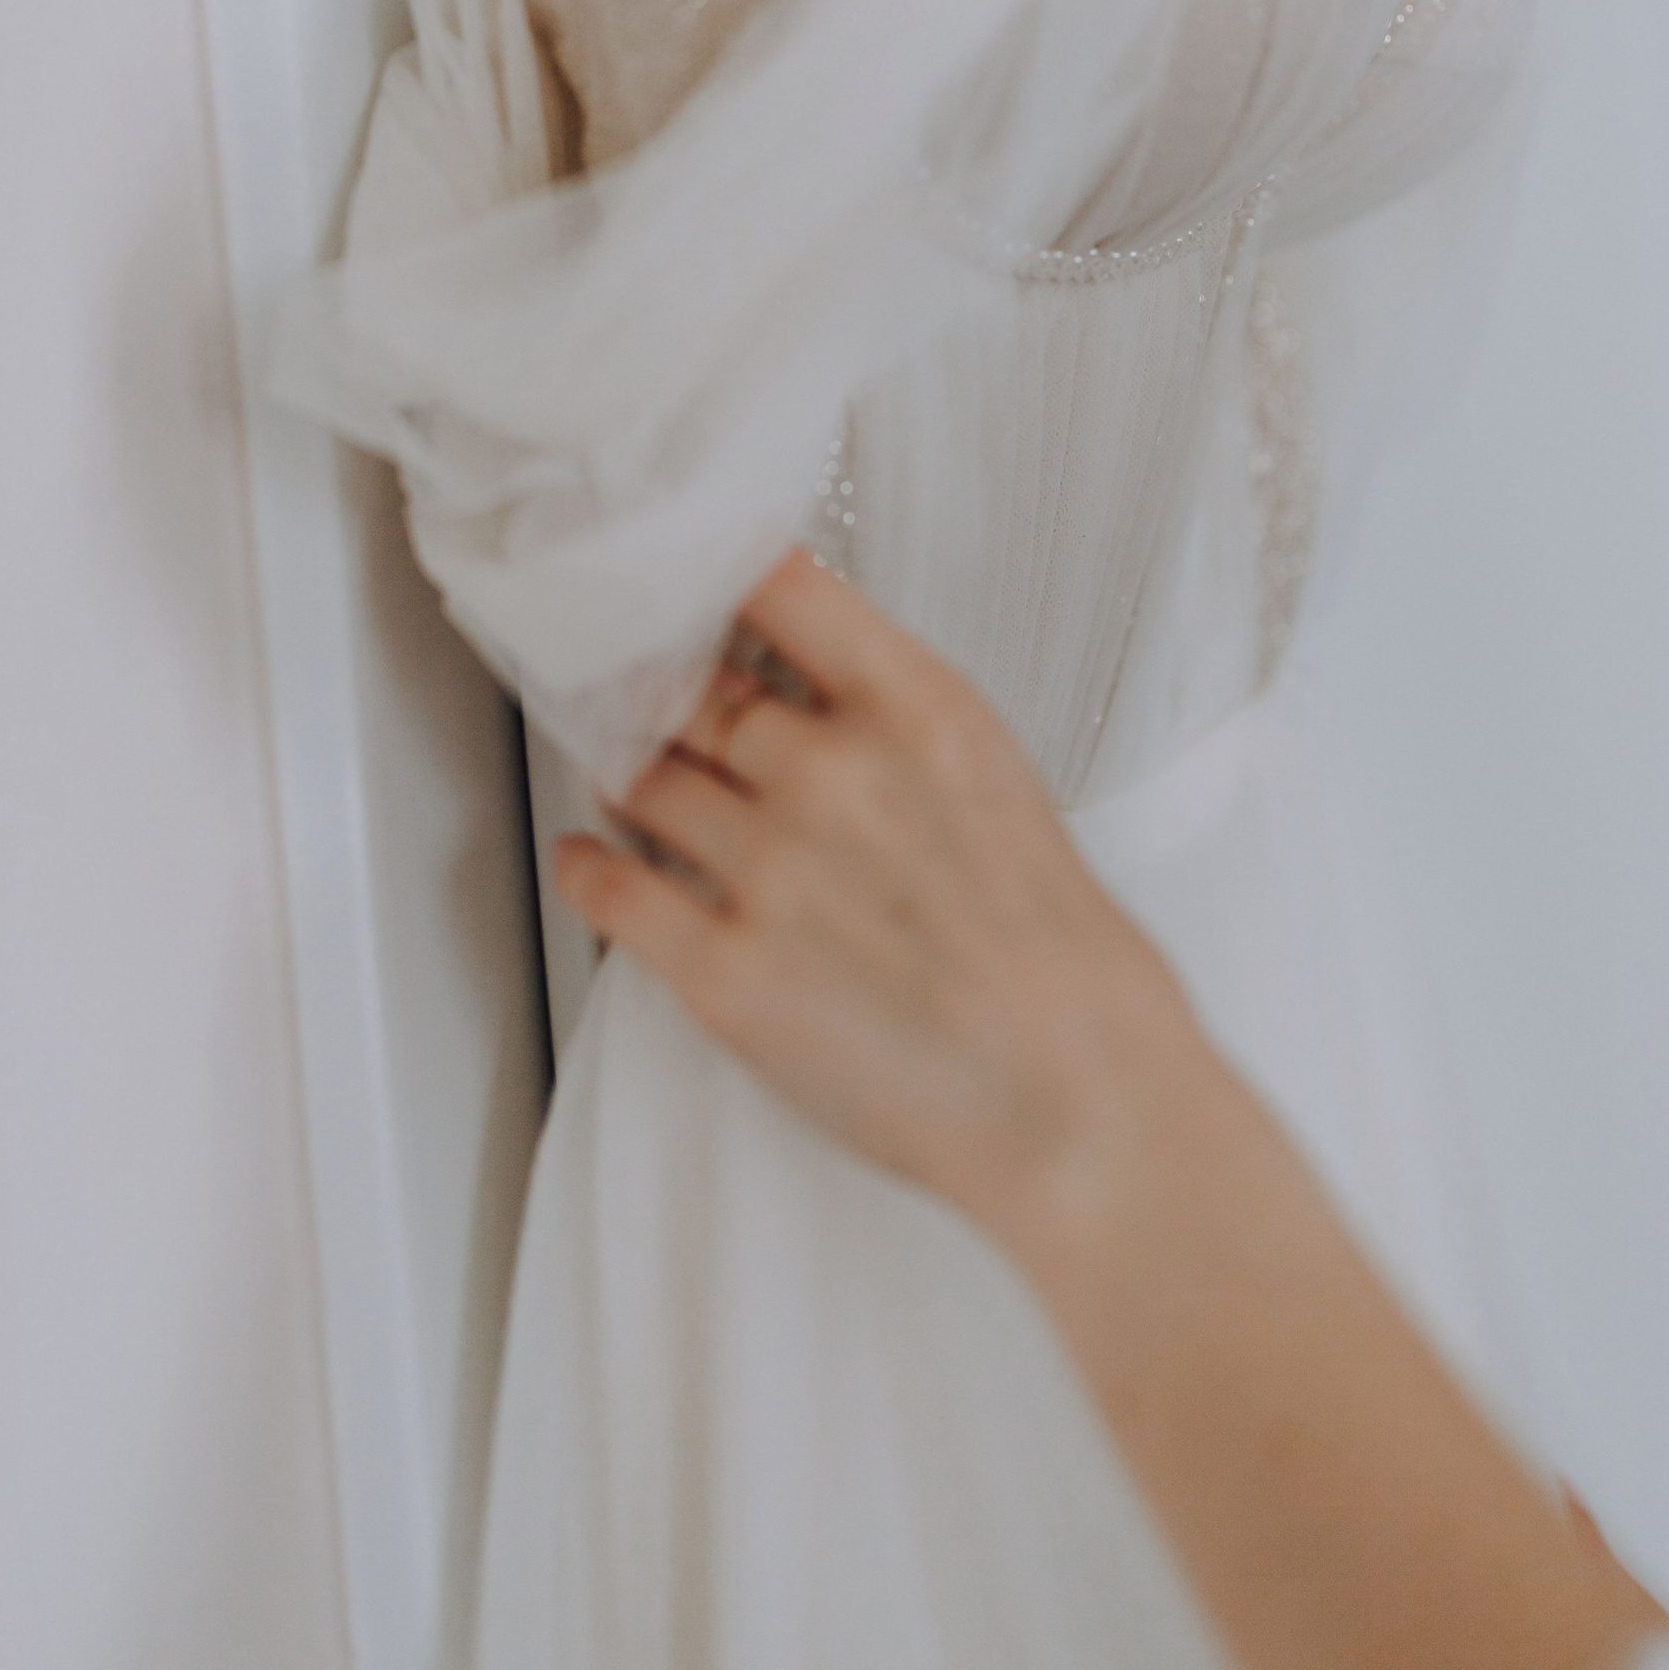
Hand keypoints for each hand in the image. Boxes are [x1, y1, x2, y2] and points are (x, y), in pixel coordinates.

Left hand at [554, 550, 1201, 1256]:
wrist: (1078, 1098)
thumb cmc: (1058, 955)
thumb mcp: (995, 778)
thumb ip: (893, 717)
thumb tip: (798, 685)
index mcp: (918, 710)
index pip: (773, 582)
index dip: (707, 571)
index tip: (681, 576)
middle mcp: (831, 773)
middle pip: (693, 691)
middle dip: (663, 693)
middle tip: (639, 692)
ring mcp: (769, 870)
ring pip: (643, 779)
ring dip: (628, 775)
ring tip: (624, 775)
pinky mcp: (723, 971)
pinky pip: (611, 890)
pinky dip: (589, 868)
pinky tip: (590, 858)